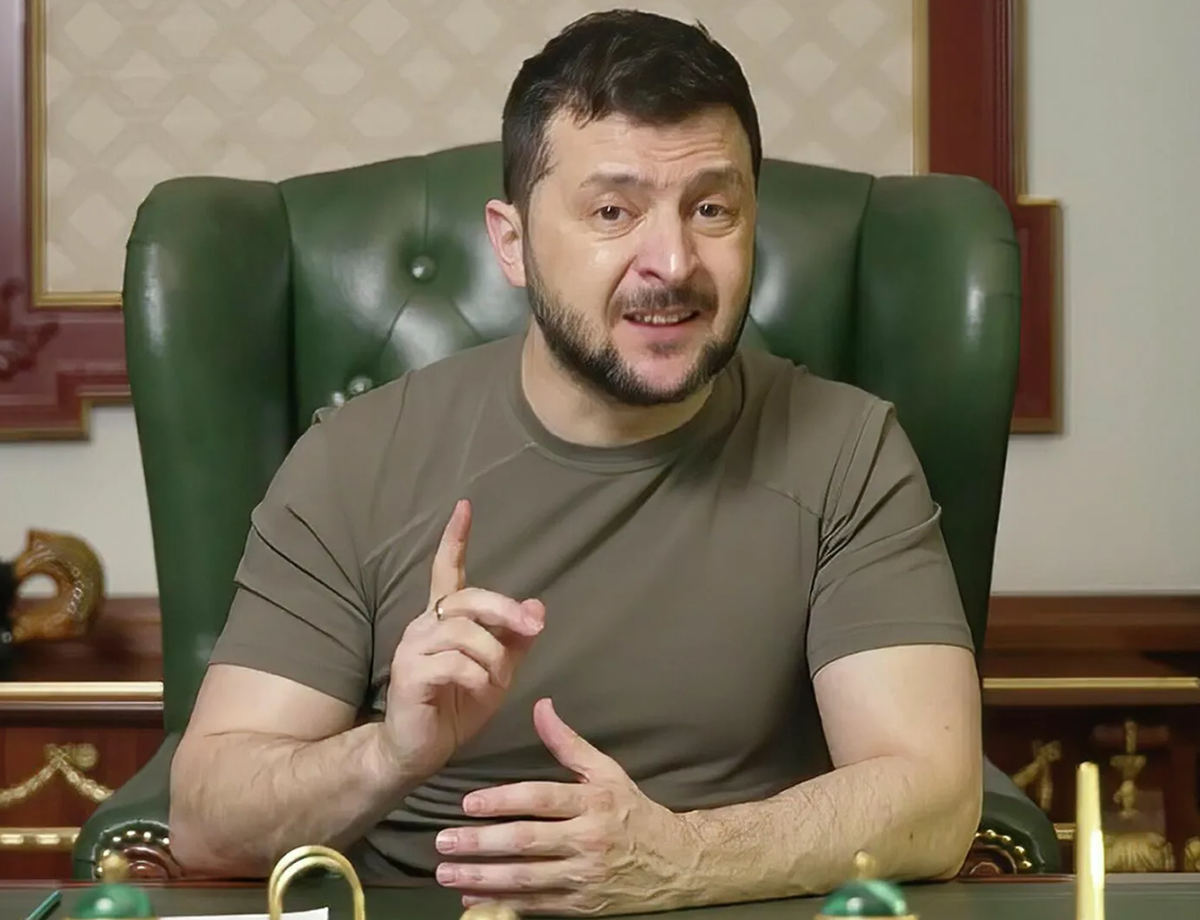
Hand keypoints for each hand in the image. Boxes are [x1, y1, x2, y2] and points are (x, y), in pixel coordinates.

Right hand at [381, 499, 545, 781]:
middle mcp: (424, 625)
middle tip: (531, 629)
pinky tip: (480, 691)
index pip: (446, 570)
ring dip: (493, 658)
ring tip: (496, 681)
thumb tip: (538, 607)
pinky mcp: (409, 674)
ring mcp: (413, 648)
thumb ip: (515, 641)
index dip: (455, 539)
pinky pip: (456, 664)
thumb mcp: (496, 673)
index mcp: (443, 620)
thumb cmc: (455, 707)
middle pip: (469, 598)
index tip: (465, 507)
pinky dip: (478, 677)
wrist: (418, 751)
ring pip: (466, 633)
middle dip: (505, 610)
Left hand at [433, 698, 699, 915]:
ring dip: (482, 877)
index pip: (541, 799)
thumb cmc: (633, 812)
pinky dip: (501, 903)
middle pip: (527, 842)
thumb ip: (569, 744)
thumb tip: (541, 707)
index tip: (467, 803)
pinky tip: (471, 898)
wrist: (675, 863)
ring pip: (526, 878)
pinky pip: (536, 905)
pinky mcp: (582, 906)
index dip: (502, 801)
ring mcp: (584, 877)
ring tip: (446, 872)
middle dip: (481, 843)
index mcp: (593, 803)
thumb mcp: (608, 772)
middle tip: (443, 840)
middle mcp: (588, 840)